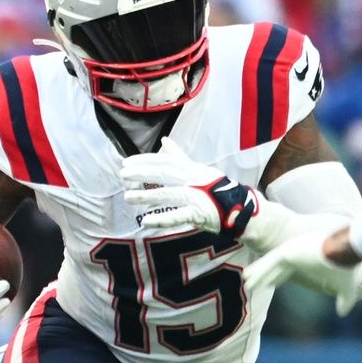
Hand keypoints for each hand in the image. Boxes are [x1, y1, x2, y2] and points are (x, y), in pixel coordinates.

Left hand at [120, 138, 259, 242]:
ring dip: (147, 196)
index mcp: (190, 168)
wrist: (239, 208)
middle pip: (164, 174)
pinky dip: (163, 219)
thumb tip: (164, 141)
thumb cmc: (214, 188)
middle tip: (122, 174)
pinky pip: (178, 216)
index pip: (164, 161)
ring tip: (127, 197)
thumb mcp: (197, 169)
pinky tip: (146, 221)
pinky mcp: (199, 214)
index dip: (144, 161)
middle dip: (142, 173)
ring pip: (168, 194)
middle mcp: (193, 180)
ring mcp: (196, 196)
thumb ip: (178, 157)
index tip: (126, 162)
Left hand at [243, 226, 357, 302]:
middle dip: (262, 274)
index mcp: (306, 258)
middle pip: (274, 266)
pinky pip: (268, 263)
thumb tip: (342, 314)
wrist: (348, 251)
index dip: (278, 277)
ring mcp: (290, 250)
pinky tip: (249, 279)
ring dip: (257, 274)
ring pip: (268, 264)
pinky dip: (258, 271)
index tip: (270, 284)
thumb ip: (344, 299)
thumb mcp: (346, 287)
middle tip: (250, 282)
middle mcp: (296, 252)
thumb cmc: (346, 266)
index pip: (288, 268)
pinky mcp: (287, 250)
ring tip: (246, 283)